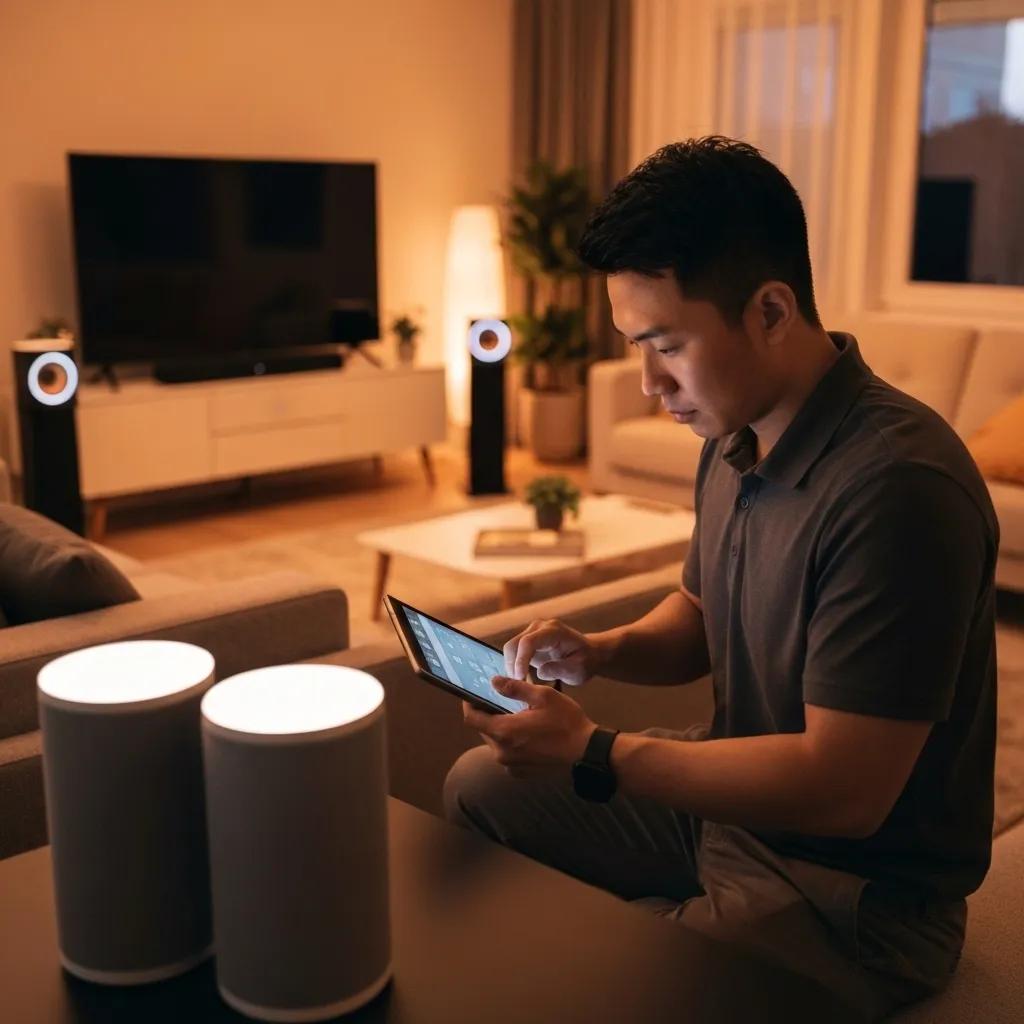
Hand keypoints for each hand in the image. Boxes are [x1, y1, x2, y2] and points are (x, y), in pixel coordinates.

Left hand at [462, 676, 596, 778]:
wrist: (586, 753)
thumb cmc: (565, 721)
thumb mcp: (542, 696)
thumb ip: (514, 688)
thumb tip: (493, 682)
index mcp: (504, 732)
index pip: (471, 718)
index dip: (468, 705)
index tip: (472, 694)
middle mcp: (501, 752)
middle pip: (483, 730)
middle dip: (488, 715)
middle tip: (499, 701)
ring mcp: (510, 765)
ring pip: (495, 742)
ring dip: (500, 729)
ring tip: (516, 716)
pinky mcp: (520, 773)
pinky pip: (507, 754)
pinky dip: (510, 743)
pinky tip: (526, 734)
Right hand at [503, 618, 605, 686]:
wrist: (587, 654)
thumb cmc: (584, 662)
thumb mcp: (578, 670)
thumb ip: (560, 670)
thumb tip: (539, 672)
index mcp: (554, 631)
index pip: (528, 642)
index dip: (520, 660)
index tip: (520, 679)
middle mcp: (540, 627)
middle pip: (514, 644)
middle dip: (512, 666)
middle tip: (519, 685)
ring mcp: (532, 632)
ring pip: (510, 648)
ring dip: (511, 667)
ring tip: (521, 684)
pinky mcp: (527, 640)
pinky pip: (513, 652)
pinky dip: (513, 666)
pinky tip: (521, 678)